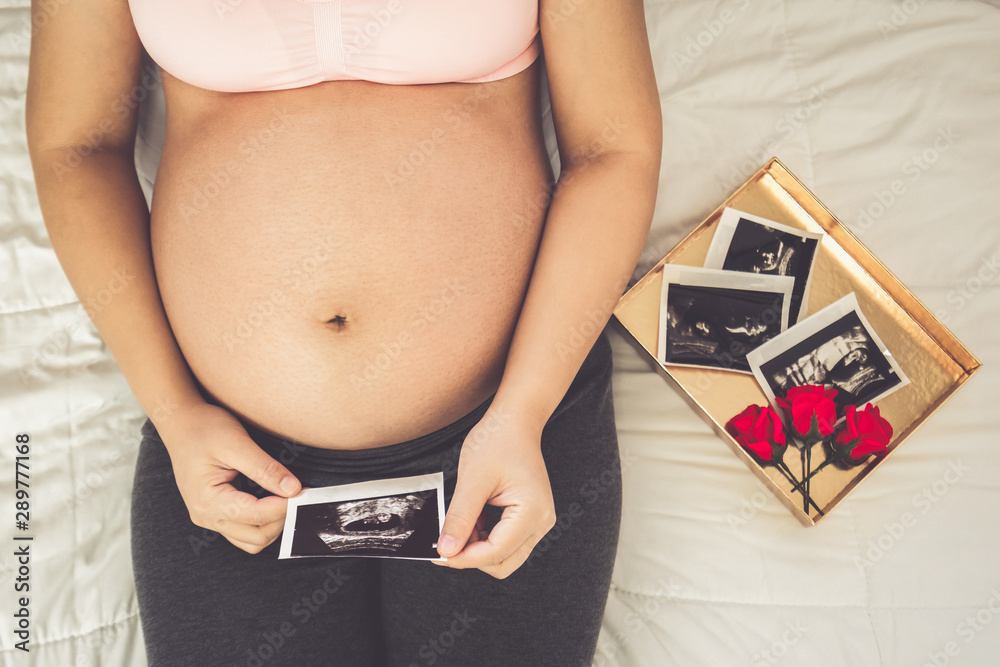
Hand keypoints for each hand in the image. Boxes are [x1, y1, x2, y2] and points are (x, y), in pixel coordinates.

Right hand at [155, 400, 301, 553]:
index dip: (285, 506)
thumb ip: (265, 468)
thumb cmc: (203, 429)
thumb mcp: (236, 443)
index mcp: (208, 501)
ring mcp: (210, 517)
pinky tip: (273, 500)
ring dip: (274, 524)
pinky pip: (244, 530)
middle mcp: (207, 516)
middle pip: (256, 537)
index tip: (303, 492)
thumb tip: (292, 489)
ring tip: (286, 498)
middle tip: (299, 495)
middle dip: (282, 518)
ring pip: (251, 540)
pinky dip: (263, 521)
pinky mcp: (216, 513)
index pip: (257, 516)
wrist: (180, 422)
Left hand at [432, 405, 555, 578]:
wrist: (515, 421)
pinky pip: (507, 542)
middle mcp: (541, 521)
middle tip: (445, 543)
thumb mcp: (472, 480)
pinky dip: (485, 538)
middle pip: (503, 563)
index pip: (495, 552)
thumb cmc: (497, 441)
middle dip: (472, 557)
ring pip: (505, 555)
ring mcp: (539, 520)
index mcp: (532, 512)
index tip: (438, 554)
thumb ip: (460, 518)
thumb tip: (446, 550)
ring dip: (478, 548)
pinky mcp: (530, 518)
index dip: (464, 558)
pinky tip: (472, 519)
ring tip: (459, 525)